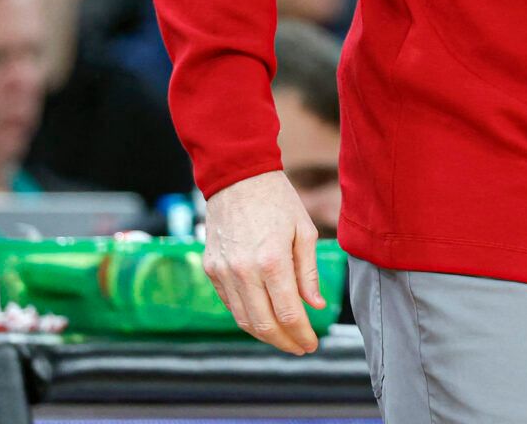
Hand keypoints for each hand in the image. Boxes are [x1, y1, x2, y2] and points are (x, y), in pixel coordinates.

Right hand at [203, 170, 325, 354]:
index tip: (312, 343)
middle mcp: (244, 270)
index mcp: (272, 260)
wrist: (237, 177)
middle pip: (263, 324)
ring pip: (243, 319)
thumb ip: (308, 272)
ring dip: (264, 335)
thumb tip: (316, 306)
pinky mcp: (211, 269)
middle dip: (284, 342)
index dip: (302, 334)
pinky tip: (263, 317)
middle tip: (300, 348)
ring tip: (284, 338)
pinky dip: (247, 316)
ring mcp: (223, 271)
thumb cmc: (277, 200)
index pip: (289, 313)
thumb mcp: (303, 231)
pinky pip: (230, 303)